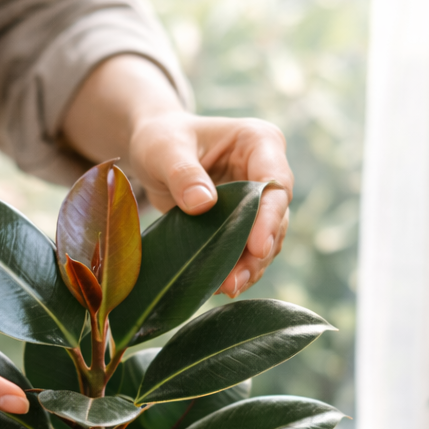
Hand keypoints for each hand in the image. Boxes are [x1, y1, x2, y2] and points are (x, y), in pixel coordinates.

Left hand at [128, 113, 291, 295]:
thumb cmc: (160, 139)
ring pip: (266, 239)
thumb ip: (183, 174)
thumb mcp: (164, 150)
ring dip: (250, 267)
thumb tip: (202, 204)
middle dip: (257, 253)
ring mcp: (257, 199)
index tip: (256, 248)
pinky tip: (220, 286)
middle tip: (234, 281)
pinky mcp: (243, 221)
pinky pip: (247, 250)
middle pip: (276, 217)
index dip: (269, 218)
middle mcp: (266, 170)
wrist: (153, 151)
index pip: (275, 183)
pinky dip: (237, 268)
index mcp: (259, 142)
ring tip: (227, 289)